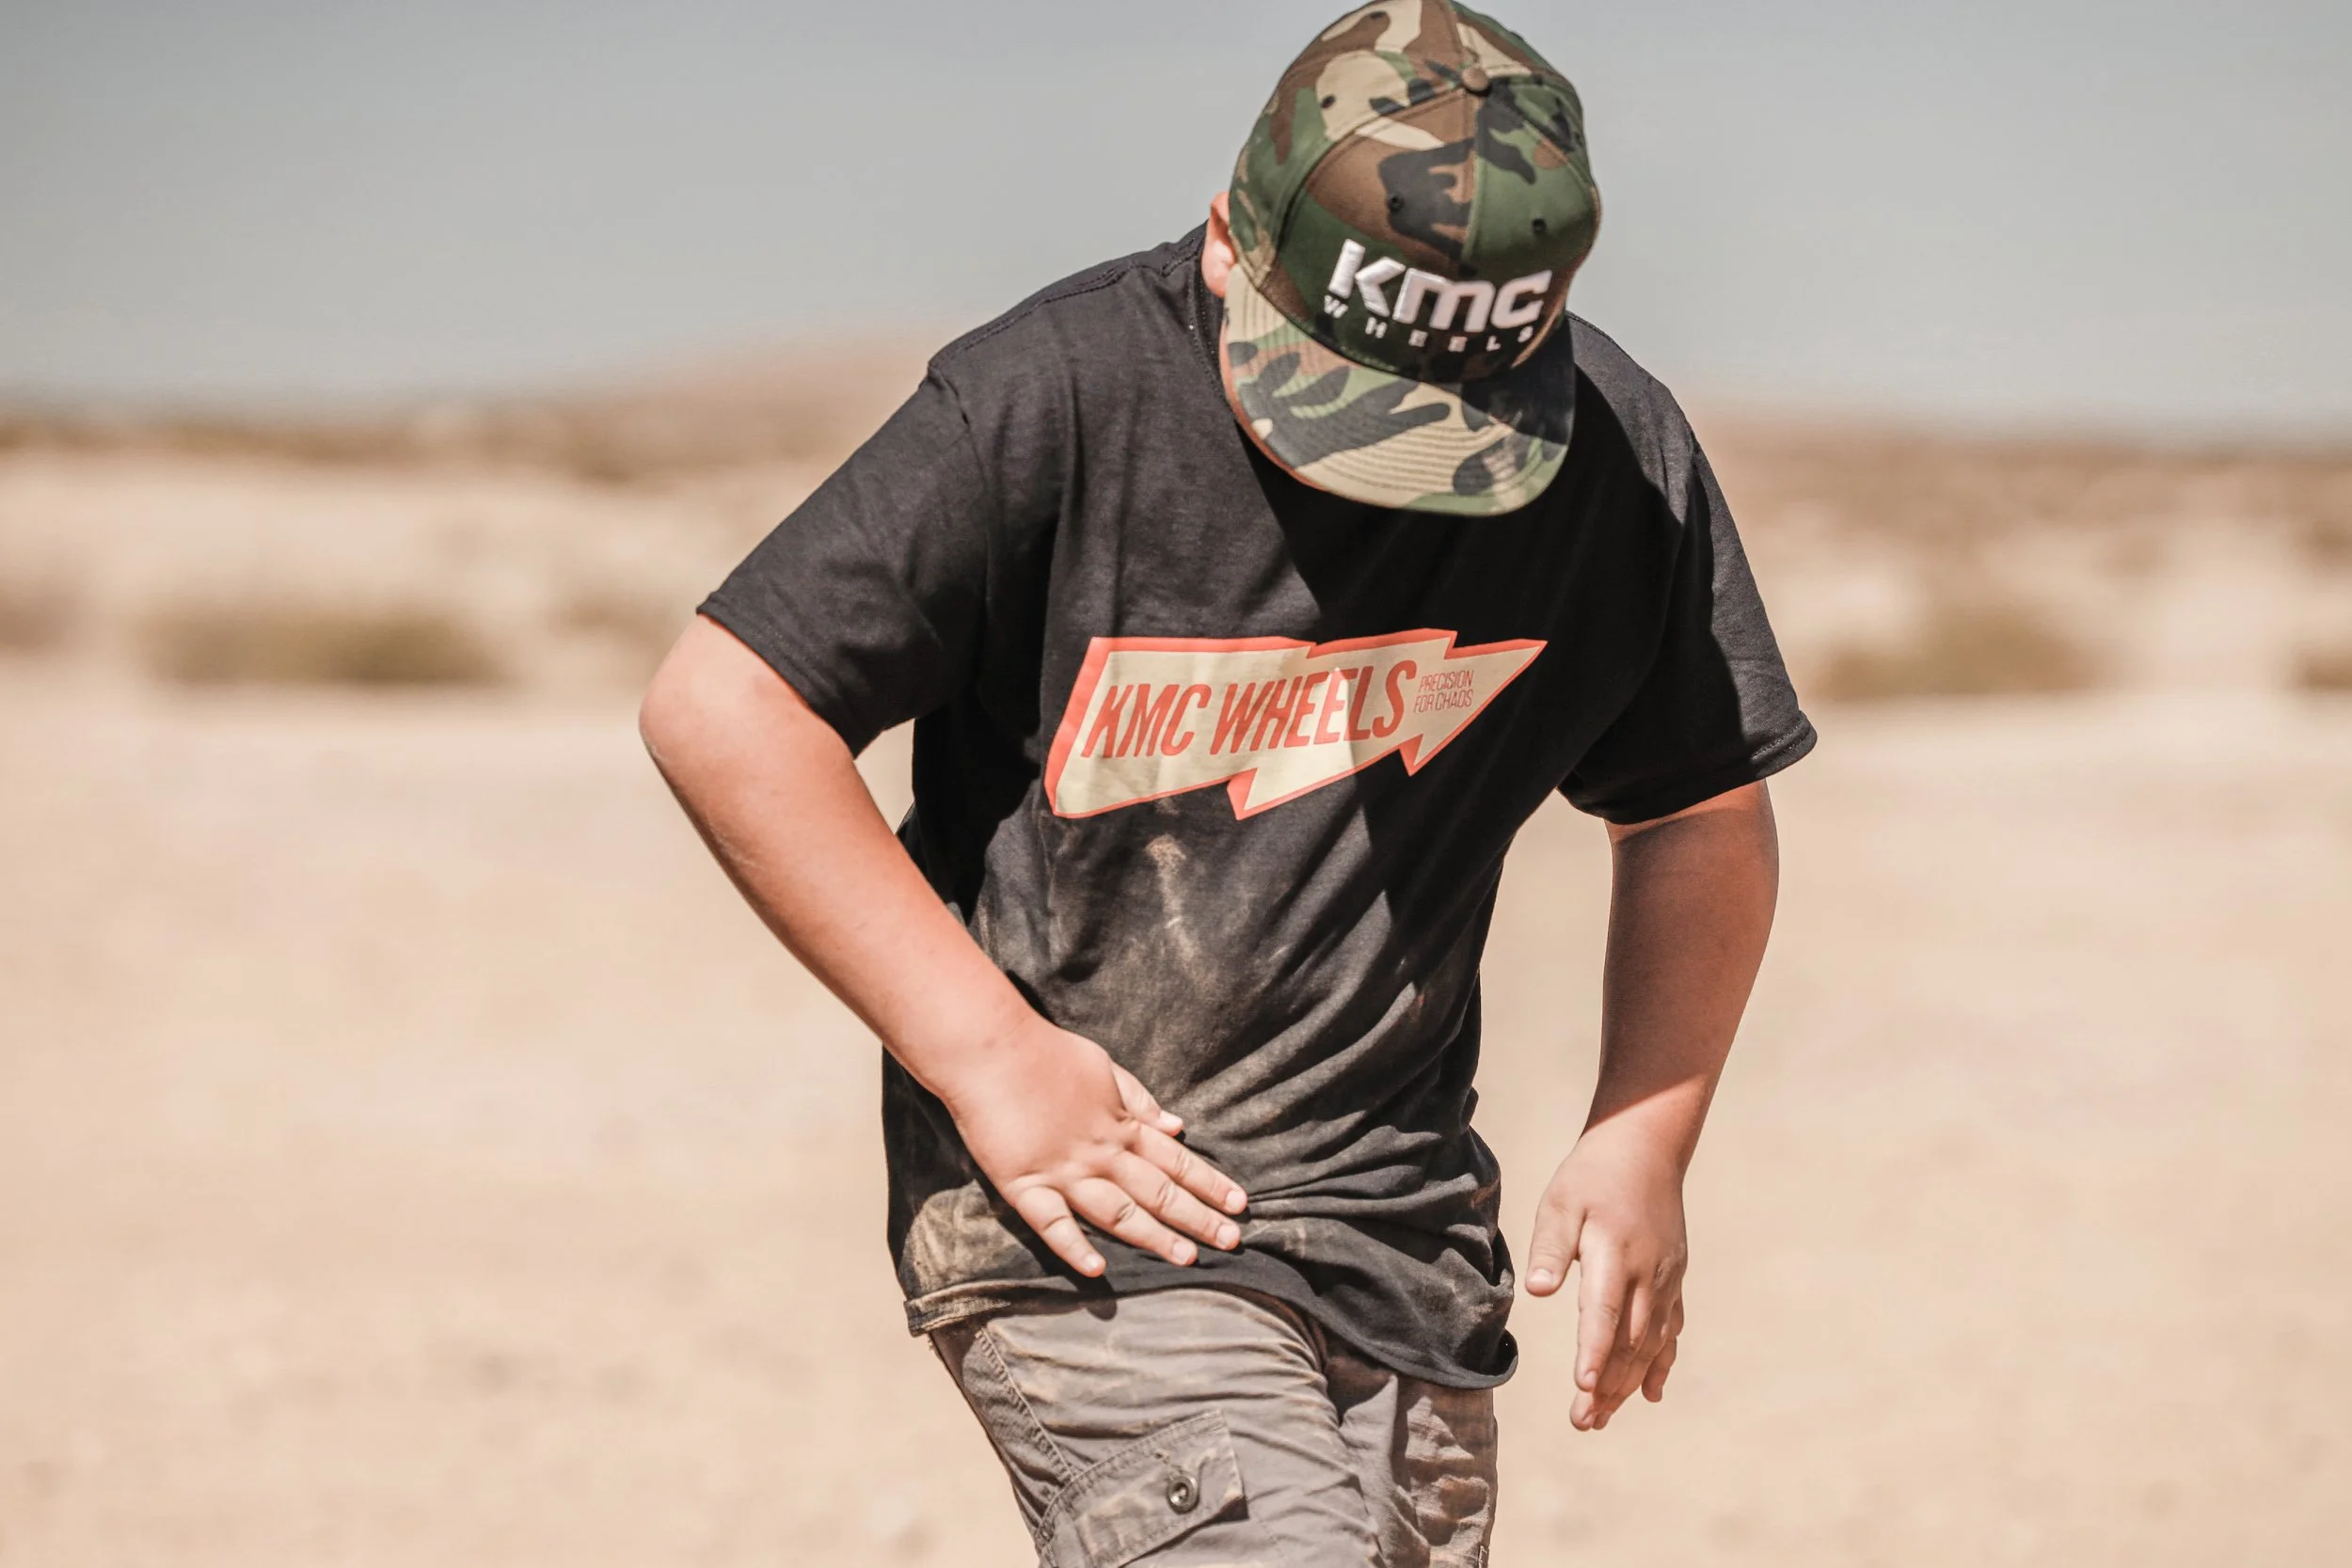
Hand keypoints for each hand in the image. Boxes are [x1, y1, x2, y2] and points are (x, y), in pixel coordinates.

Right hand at [940, 1018, 1248, 1276]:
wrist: (991, 1048)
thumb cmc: (1047, 1053)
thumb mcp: (1104, 1067)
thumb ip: (1140, 1100)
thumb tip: (1178, 1126)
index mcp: (1120, 1124)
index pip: (1176, 1160)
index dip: (1210, 1183)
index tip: (1241, 1204)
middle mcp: (1100, 1153)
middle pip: (1158, 1191)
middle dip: (1198, 1217)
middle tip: (1232, 1242)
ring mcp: (1064, 1171)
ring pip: (1118, 1212)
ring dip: (1154, 1237)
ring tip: (1187, 1259)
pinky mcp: (1023, 1184)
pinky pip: (1052, 1223)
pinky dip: (1074, 1247)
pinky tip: (1097, 1270)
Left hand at [1524, 1120, 1689, 1430]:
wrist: (1646, 1147)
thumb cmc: (1593, 1174)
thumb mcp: (1562, 1201)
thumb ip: (1551, 1247)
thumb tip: (1538, 1291)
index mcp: (1615, 1254)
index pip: (1603, 1313)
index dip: (1593, 1352)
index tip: (1583, 1388)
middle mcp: (1648, 1274)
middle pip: (1627, 1341)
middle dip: (1605, 1387)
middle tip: (1583, 1423)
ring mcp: (1666, 1280)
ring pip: (1650, 1344)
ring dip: (1627, 1385)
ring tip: (1601, 1419)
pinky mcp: (1673, 1280)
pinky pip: (1670, 1331)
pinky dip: (1659, 1365)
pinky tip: (1650, 1394)